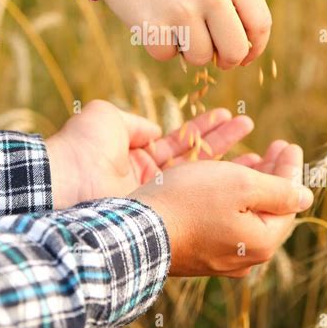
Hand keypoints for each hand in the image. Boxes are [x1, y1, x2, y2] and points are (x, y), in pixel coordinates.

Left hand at [45, 100, 253, 208]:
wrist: (65, 181)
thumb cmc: (81, 146)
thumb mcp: (108, 119)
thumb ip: (136, 124)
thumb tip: (154, 131)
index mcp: (135, 158)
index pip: (178, 143)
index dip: (204, 131)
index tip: (229, 117)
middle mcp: (148, 180)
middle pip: (195, 160)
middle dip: (225, 145)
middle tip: (252, 133)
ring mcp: (156, 198)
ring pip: (201, 178)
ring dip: (231, 162)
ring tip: (262, 149)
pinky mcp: (160, 210)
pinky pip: (195, 193)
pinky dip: (220, 180)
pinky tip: (244, 169)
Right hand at [98, 0, 271, 68]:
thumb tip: (243, 51)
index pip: (260, 24)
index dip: (254, 48)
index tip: (245, 56)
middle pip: (235, 50)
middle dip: (226, 60)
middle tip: (214, 55)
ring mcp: (182, 9)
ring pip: (200, 58)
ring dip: (189, 51)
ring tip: (176, 26)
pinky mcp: (153, 24)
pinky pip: (167, 56)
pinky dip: (160, 46)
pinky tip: (154, 21)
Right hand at [130, 142, 312, 276]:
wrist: (135, 230)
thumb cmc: (189, 202)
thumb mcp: (242, 186)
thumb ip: (279, 190)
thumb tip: (306, 196)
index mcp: (262, 243)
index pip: (288, 203)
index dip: (290, 170)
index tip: (288, 144)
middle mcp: (244, 257)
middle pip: (267, 210)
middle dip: (272, 175)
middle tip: (276, 146)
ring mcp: (218, 257)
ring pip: (243, 214)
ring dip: (250, 183)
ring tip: (252, 156)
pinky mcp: (196, 252)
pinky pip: (221, 220)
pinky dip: (227, 197)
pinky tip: (221, 178)